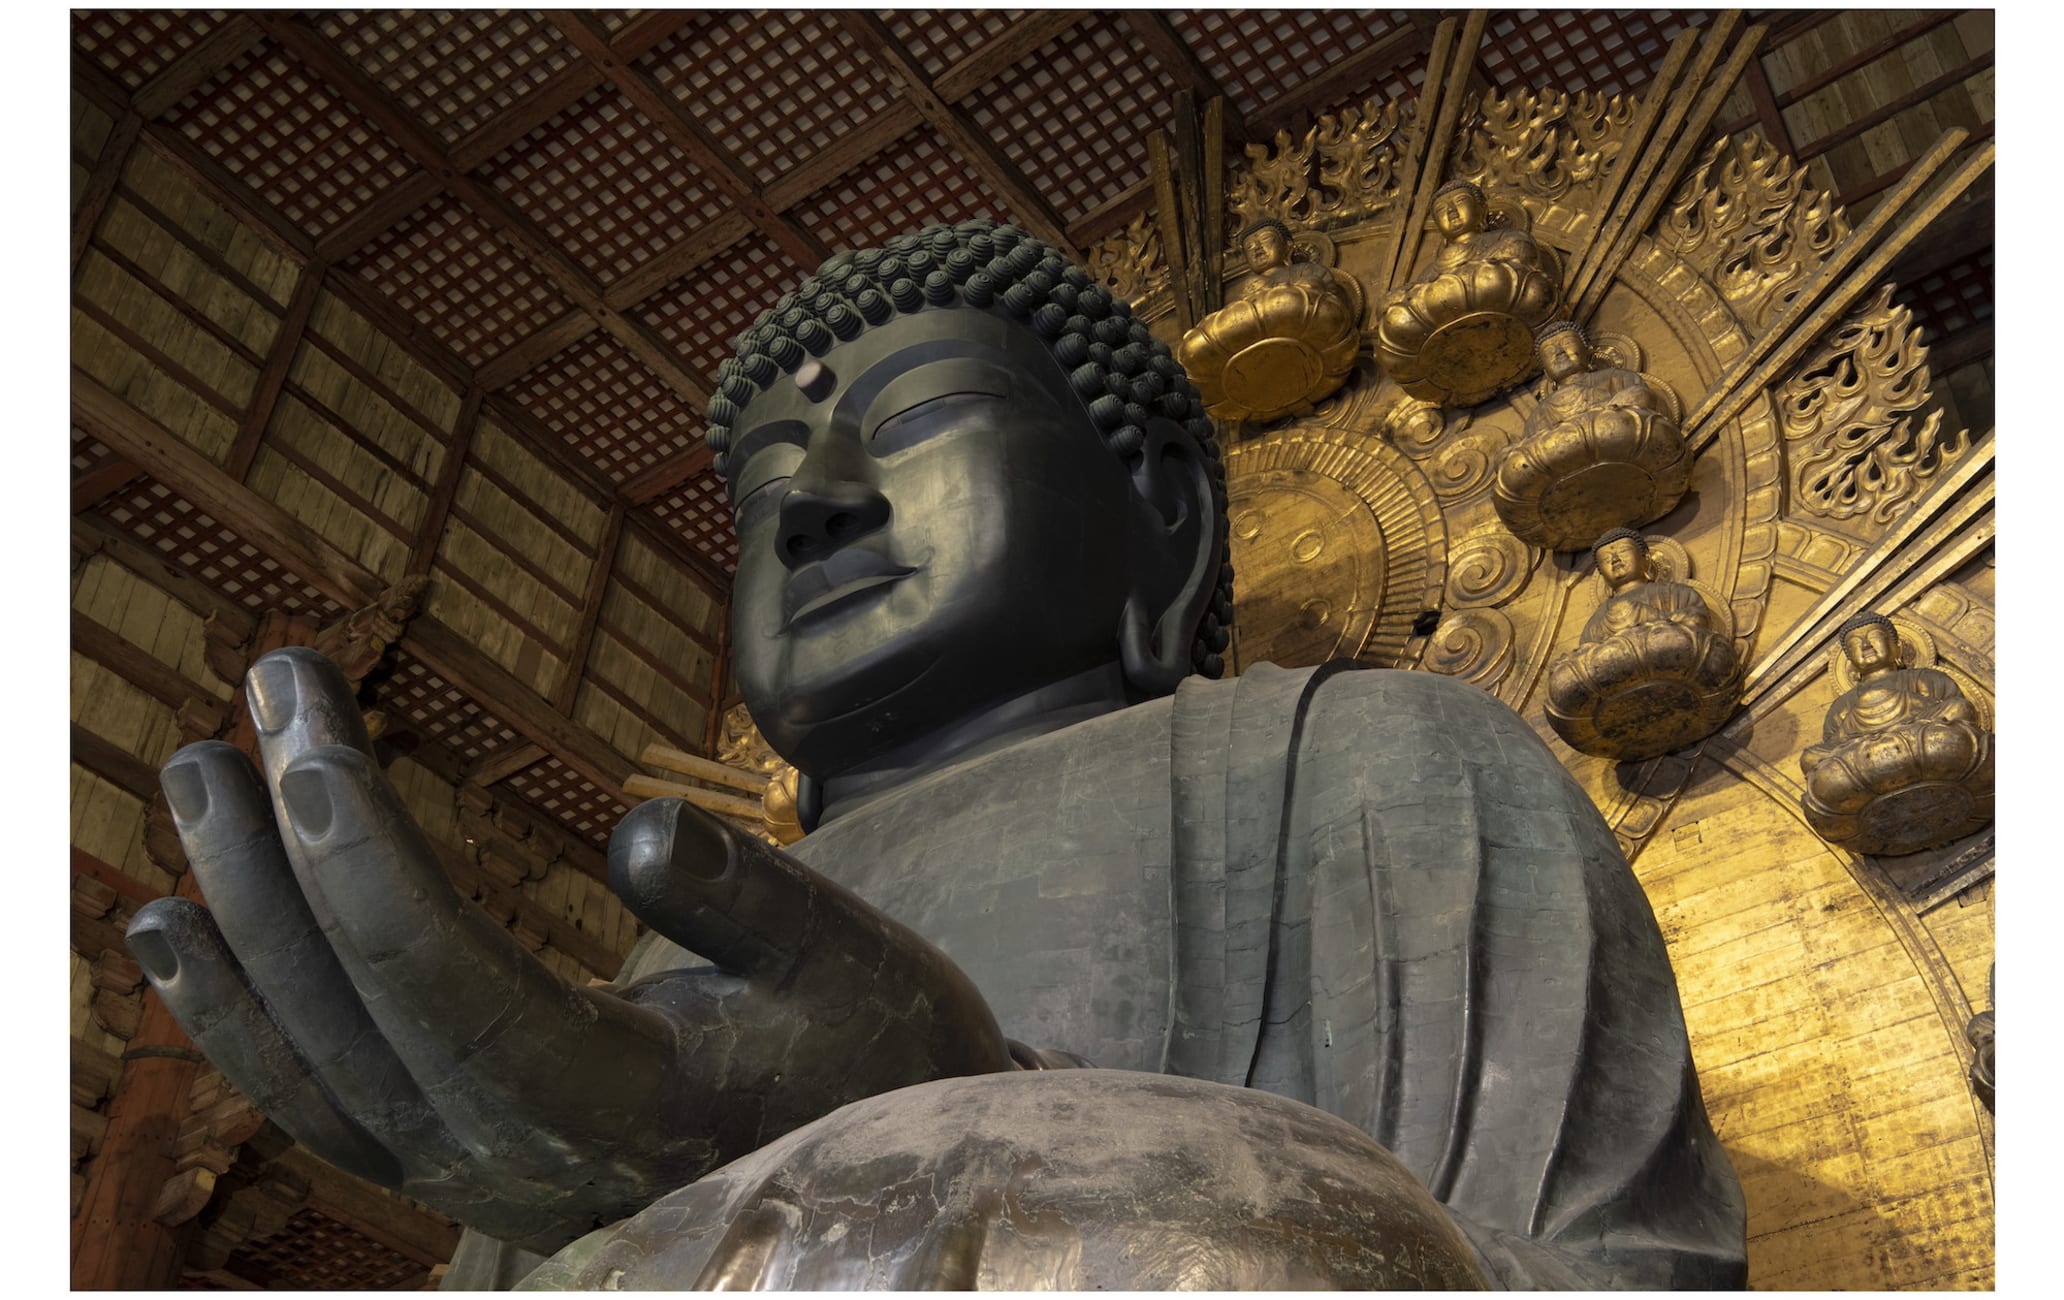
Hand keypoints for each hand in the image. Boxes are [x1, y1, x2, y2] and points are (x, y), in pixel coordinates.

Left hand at [126, 648, 1012, 1253]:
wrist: (873, 1172)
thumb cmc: (874, 1052)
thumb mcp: (856, 962)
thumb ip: (748, 901)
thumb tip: (638, 828)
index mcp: (616, 1102)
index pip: (445, 976)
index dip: (362, 861)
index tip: (304, 741)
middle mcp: (515, 1157)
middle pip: (350, 1004)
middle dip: (280, 851)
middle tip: (248, 709)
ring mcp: (471, 1172)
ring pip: (305, 1059)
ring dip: (237, 919)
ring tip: (194, 780)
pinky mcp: (456, 1160)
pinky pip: (312, 1095)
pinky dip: (234, 1013)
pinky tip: (181, 930)